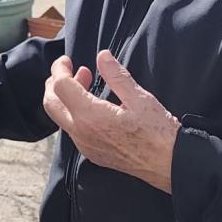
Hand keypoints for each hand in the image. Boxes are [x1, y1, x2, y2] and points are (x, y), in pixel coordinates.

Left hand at [43, 50, 180, 192]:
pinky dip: (74, 113)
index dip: (59, 69)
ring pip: (61, 118)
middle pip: (51, 104)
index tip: (67, 60)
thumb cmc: (158, 133)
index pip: (60, 87)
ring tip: (84, 82)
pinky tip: (92, 105)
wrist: (170, 165)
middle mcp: (81, 133)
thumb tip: (102, 56)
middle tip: (68, 70)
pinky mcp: (92, 154)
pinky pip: (72, 130)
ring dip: (65, 98)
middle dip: (54, 83)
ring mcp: (85, 146)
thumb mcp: (140, 98)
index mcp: (90, 116)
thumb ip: (116, 75)